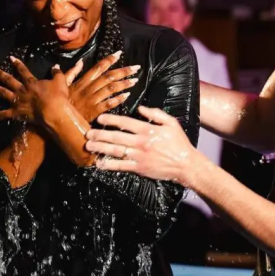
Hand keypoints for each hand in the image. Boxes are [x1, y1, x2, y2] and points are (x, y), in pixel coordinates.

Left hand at [0, 56, 68, 125]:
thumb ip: (57, 72)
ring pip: (1, 93)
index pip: (23, 70)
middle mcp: (21, 90)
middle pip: (8, 79)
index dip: (17, 64)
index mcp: (31, 82)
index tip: (10, 58)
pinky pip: (1, 115)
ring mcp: (17, 101)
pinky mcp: (15, 113)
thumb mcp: (60, 81)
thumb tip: (56, 65)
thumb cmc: (57, 96)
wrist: (53, 111)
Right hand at [64, 51, 139, 121]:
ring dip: (123, 84)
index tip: (119, 54)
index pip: (97, 68)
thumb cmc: (61, 103)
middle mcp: (88, 89)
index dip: (109, 60)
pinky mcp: (95, 111)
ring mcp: (92, 100)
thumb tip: (80, 61)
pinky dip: (118, 99)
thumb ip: (71, 73)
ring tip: (135, 80)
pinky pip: (108, 104)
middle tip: (136, 67)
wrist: (58, 120)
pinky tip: (127, 96)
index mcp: (82, 82)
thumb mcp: (62, 85)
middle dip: (123, 71)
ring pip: (110, 89)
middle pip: (108, 77)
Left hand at [84, 106, 201, 185]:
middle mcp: (141, 142)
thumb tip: (140, 108)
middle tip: (87, 133)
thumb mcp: (171, 123)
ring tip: (89, 146)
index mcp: (147, 130)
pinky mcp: (139, 168)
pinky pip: (121, 166)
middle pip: (116, 137)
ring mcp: (139, 156)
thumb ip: (155, 113)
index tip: (99, 119)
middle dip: (99, 135)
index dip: (110, 120)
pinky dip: (109, 165)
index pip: (125, 123)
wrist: (186, 164)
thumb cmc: (179, 143)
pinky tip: (99, 163)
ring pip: (115, 151)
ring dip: (100, 148)